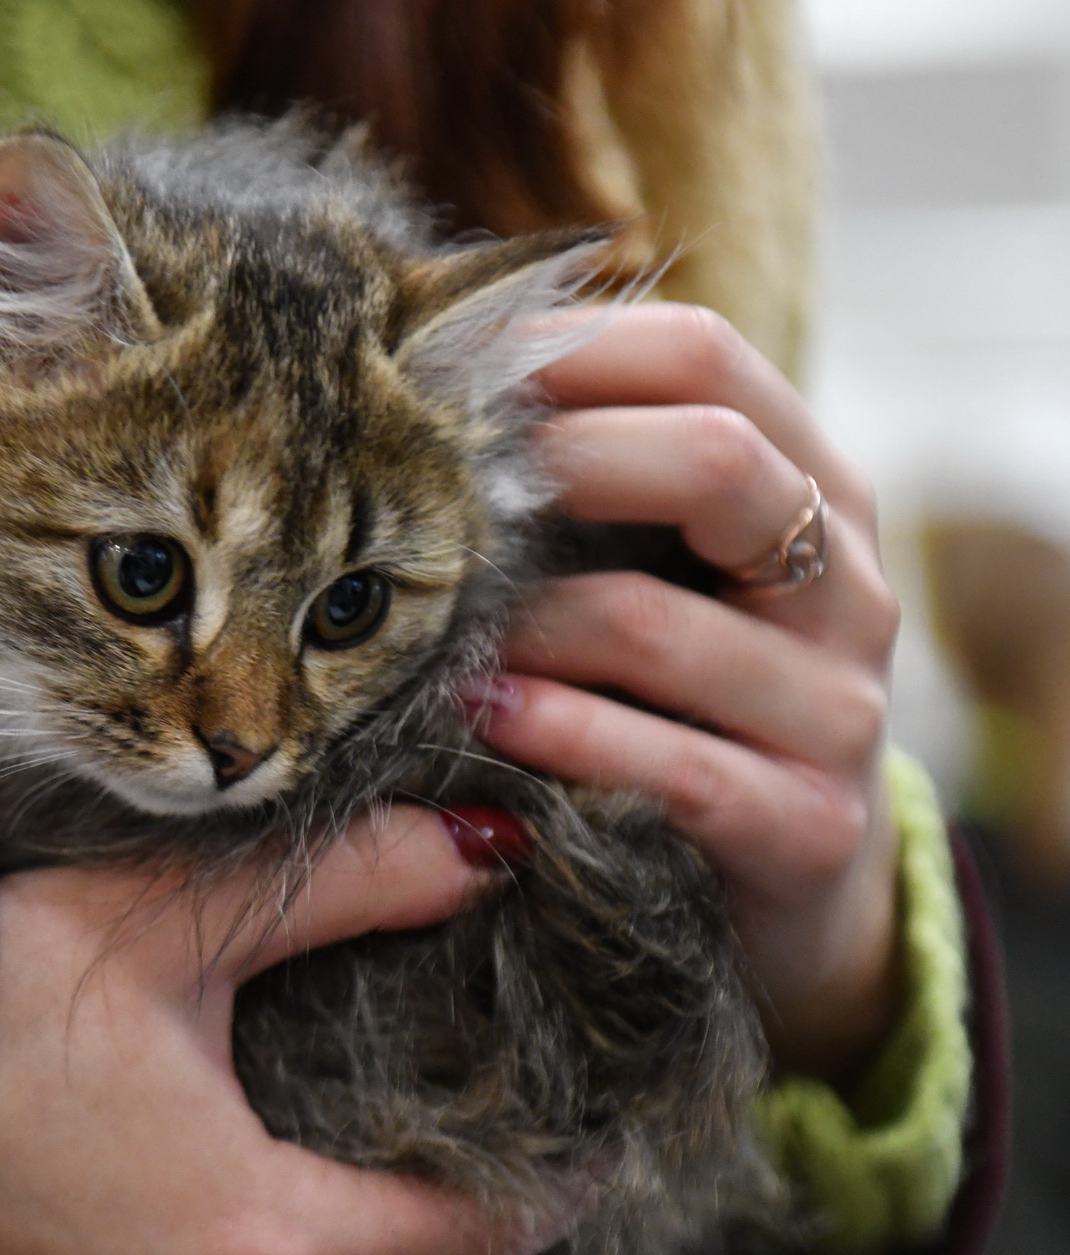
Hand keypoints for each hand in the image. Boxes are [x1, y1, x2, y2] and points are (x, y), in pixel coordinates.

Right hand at [0, 809, 570, 1254]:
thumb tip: (486, 848)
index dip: (556, 1170)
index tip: (594, 1114)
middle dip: (482, 1228)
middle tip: (510, 1130)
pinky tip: (273, 1220)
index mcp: (265, 1245)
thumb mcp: (154, 927)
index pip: (483, 1232)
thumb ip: (345, 882)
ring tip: (406, 1168)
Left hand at [471, 303, 901, 1084]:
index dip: (563, 349)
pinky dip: (556, 737)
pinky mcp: (806, 827)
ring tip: (430, 637)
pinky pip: (666, 768)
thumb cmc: (679, 695)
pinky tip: (486, 722)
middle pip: (711, 458)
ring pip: (649, 625)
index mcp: (812, 486)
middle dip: (548, 463)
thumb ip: (588, 483)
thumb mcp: (658, 569)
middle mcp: (844, 583)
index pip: (701, 357)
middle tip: (433, 493)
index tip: (442, 373)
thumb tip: (429, 374)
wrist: (789, 885)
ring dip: (516, 626)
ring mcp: (838, 708)